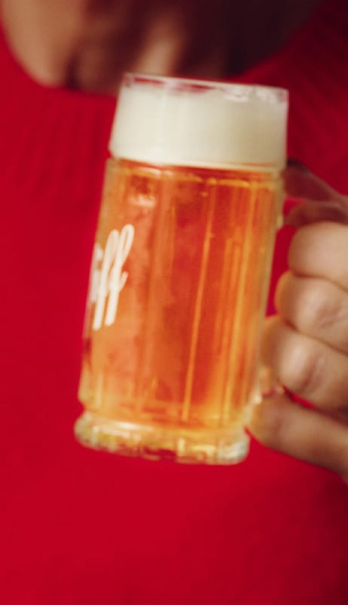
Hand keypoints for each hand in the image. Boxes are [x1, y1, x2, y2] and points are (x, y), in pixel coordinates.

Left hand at [248, 164, 347, 477]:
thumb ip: (345, 217)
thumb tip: (288, 178)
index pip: (320, 244)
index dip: (307, 249)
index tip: (315, 259)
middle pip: (304, 302)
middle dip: (293, 299)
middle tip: (307, 306)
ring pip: (292, 363)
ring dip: (275, 350)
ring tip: (291, 349)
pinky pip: (281, 427)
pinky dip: (265, 412)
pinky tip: (276, 401)